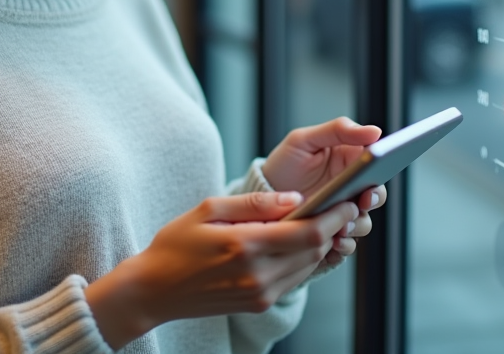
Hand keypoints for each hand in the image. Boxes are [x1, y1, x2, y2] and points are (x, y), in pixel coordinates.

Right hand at [85, 192, 357, 348]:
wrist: (154, 290)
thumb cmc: (176, 243)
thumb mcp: (209, 208)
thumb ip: (255, 202)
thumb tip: (295, 199)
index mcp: (245, 245)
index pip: (309, 233)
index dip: (336, 216)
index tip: (349, 199)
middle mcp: (258, 275)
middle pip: (315, 250)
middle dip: (335, 227)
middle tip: (346, 205)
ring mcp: (259, 294)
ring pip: (308, 266)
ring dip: (322, 244)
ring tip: (328, 220)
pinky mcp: (258, 304)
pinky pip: (293, 279)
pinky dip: (304, 259)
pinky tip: (301, 242)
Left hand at [261, 117, 387, 265]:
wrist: (262, 196)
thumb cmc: (285, 163)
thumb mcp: (304, 140)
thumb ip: (338, 130)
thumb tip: (375, 132)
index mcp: (350, 163)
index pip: (377, 166)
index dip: (381, 173)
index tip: (372, 181)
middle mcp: (352, 190)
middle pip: (375, 196)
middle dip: (372, 201)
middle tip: (361, 202)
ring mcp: (343, 214)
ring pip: (363, 222)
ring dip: (356, 225)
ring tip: (340, 226)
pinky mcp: (333, 234)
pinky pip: (347, 243)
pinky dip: (343, 244)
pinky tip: (333, 242)